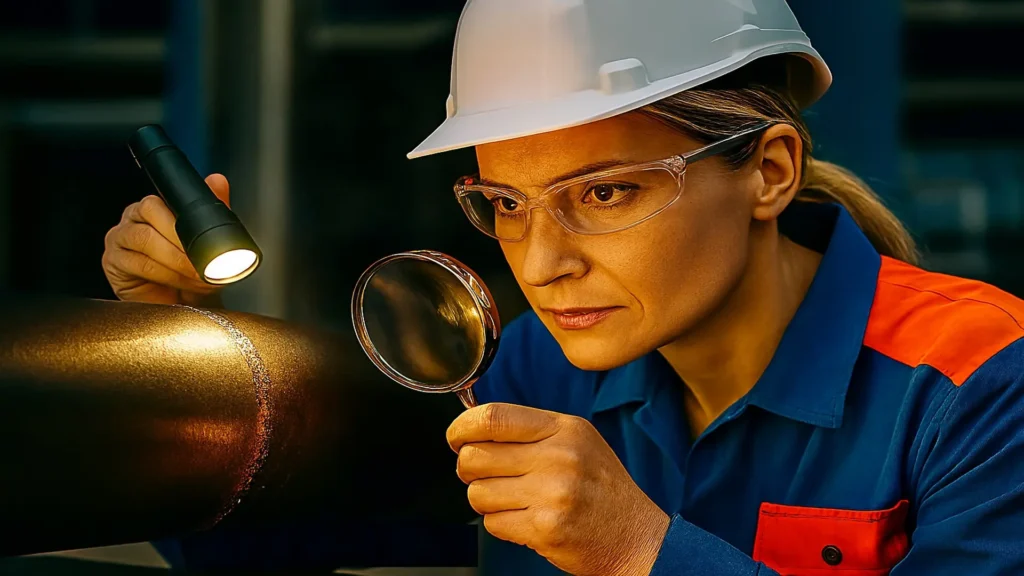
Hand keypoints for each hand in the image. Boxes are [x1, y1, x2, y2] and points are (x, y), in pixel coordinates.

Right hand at [102, 174, 229, 306]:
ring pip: (145, 238)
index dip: (189, 217)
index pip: (167, 198)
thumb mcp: (208, 243)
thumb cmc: (191, 275)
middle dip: (183, 240)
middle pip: (152, 211)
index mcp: (157, 206)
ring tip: (197, 276)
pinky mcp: (112, 261)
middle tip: (204, 262)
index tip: (209, 236)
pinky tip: (179, 283)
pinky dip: (163, 274)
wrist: (183, 308)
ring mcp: (120, 237)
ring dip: (176, 260)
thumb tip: (218, 180)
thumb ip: (213, 212)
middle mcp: (135, 217)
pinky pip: (136, 263)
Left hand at [447, 403, 669, 575]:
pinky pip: (493, 523)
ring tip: (511, 500)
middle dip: (468, 469)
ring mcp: (552, 494)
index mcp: (564, 429)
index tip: (455, 438)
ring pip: (478, 493)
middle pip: (476, 456)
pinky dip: (501, 523)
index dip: (462, 427)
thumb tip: (474, 428)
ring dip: (486, 500)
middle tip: (483, 475)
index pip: (494, 417)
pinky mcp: (545, 529)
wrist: (635, 536)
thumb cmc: (601, 488)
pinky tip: (525, 520)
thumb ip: (532, 431)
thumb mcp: (577, 442)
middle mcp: (558, 457)